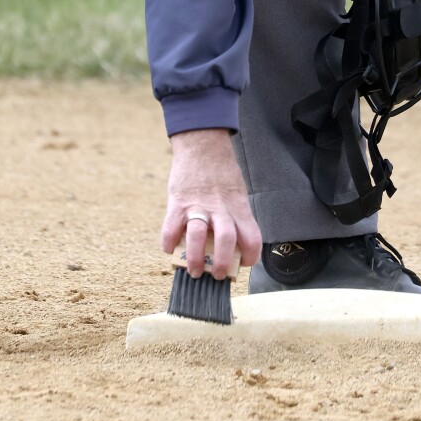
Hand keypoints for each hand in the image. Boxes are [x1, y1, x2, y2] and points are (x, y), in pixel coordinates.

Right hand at [161, 128, 261, 278]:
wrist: (202, 144)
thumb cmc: (221, 172)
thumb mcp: (236, 192)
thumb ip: (234, 216)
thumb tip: (231, 244)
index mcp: (238, 207)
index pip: (252, 237)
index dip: (251, 256)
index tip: (244, 264)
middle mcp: (220, 208)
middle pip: (226, 240)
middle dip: (222, 264)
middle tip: (217, 275)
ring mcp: (198, 205)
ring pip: (197, 237)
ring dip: (194, 258)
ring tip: (193, 271)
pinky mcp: (178, 201)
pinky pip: (171, 227)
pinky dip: (168, 242)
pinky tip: (168, 249)